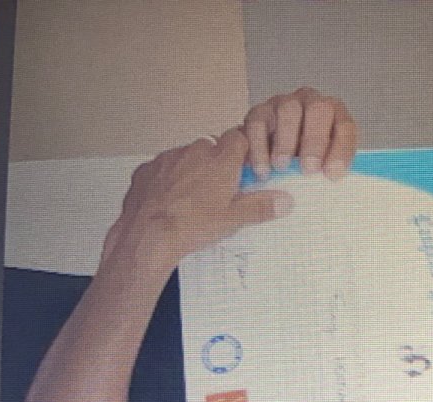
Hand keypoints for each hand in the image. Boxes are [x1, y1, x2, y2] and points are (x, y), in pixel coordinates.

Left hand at [108, 129, 290, 267]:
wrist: (148, 233)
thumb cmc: (191, 224)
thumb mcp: (234, 219)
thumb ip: (261, 206)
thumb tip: (283, 201)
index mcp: (219, 161)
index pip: (239, 136)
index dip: (244, 149)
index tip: (247, 164)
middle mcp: (194, 152)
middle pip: (212, 146)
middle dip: (218, 161)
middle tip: (222, 187)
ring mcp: (168, 158)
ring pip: (187, 156)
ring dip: (193, 169)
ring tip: (195, 197)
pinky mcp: (148, 168)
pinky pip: (164, 167)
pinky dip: (170, 178)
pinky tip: (173, 198)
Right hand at [242, 87, 357, 179]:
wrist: (276, 160)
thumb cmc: (309, 165)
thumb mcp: (325, 167)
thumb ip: (331, 170)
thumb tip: (332, 181)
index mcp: (336, 115)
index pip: (345, 126)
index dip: (341, 150)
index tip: (332, 175)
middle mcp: (311, 101)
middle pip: (318, 109)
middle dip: (315, 141)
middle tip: (309, 169)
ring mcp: (284, 103)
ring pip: (288, 110)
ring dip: (286, 142)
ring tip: (282, 168)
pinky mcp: (258, 112)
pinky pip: (258, 123)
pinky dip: (260, 147)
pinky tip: (263, 169)